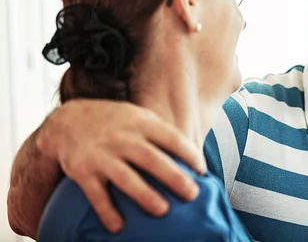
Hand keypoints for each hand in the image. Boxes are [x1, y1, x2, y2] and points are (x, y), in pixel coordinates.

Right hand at [36, 99, 204, 232]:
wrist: (67, 121)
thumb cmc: (114, 122)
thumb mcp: (138, 117)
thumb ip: (161, 132)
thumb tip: (194, 154)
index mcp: (141, 123)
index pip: (171, 138)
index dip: (189, 154)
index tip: (202, 170)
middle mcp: (122, 138)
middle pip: (152, 159)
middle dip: (174, 177)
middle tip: (192, 194)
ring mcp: (102, 155)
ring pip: (126, 177)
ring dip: (144, 195)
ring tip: (163, 211)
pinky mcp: (83, 172)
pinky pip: (96, 195)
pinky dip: (107, 211)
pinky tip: (118, 227)